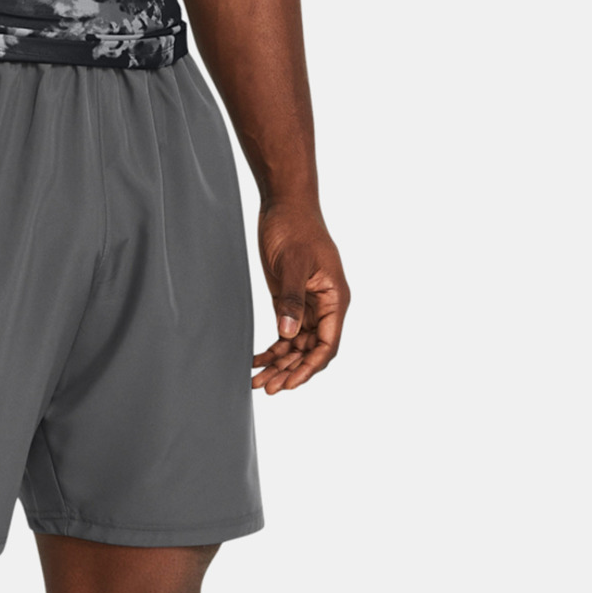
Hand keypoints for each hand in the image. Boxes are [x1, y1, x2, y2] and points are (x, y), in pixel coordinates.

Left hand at [252, 204, 349, 393]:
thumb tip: (288, 335)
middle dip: (290, 371)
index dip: (310, 367)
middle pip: (310, 351)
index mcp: (335, 298)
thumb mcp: (292, 263)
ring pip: (296, 346)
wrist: (285, 204)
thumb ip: (291, 299)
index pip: (328, 344)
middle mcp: (325, 306)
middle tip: (267, 388)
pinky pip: (285, 332)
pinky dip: (272, 348)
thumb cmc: (295, 228)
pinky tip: (255, 360)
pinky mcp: (291, 301)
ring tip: (257, 382)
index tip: (290, 383)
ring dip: (279, 364)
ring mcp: (308, 305)